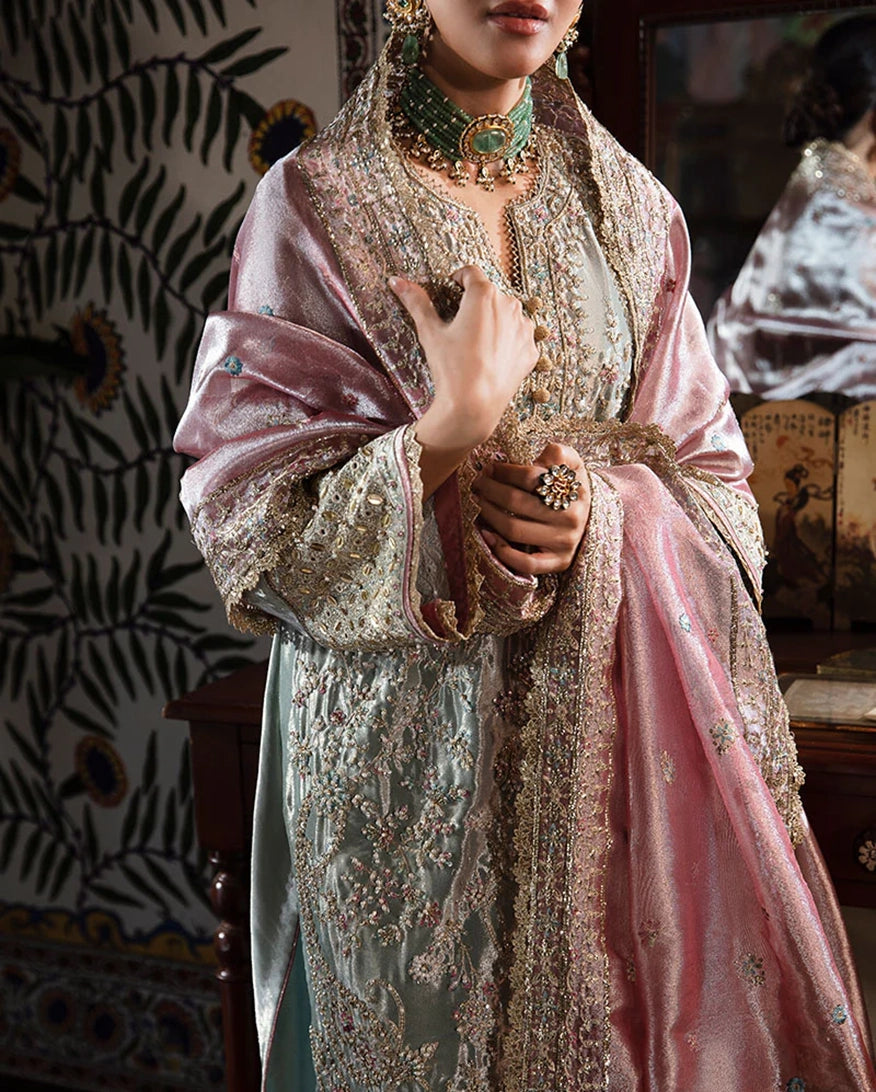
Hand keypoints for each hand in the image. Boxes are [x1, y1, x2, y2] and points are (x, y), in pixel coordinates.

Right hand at [390, 267, 538, 495]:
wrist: (474, 406)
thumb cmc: (451, 368)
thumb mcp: (430, 333)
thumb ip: (416, 302)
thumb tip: (396, 281)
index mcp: (484, 295)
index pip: (471, 272)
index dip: (458, 279)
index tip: (451, 290)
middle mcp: (510, 305)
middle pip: (490, 294)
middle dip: (475, 303)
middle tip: (460, 325)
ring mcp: (524, 328)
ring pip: (507, 314)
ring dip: (494, 321)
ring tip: (476, 343)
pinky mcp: (531, 350)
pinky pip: (518, 337)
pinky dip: (507, 342)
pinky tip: (491, 358)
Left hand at [472, 443, 590, 575]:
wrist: (593, 520)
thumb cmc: (572, 489)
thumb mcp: (573, 465)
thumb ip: (559, 453)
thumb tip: (536, 459)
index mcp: (572, 490)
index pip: (529, 477)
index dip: (504, 471)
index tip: (490, 468)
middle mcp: (569, 518)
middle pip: (516, 502)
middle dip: (490, 490)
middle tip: (478, 484)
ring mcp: (563, 543)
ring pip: (514, 530)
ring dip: (489, 514)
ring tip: (479, 503)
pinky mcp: (558, 563)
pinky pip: (526, 563)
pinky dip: (503, 551)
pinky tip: (487, 535)